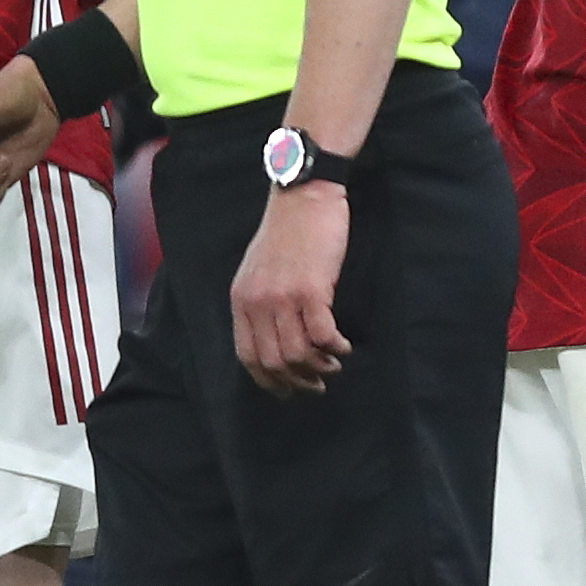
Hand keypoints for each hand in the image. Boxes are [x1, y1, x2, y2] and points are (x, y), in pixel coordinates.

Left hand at [231, 183, 351, 393]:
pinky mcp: (311, 290)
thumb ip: (259, 301)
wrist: (303, 196)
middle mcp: (258, 303)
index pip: (248, 356)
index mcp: (241, 300)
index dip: (269, 380)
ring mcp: (283, 297)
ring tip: (333, 365)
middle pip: (274, 361)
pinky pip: (323, 335)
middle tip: (317, 384)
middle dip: (298, 381)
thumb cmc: (287, 230)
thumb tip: (274, 336)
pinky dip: (335, 348)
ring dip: (320, 367)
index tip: (288, 389)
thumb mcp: (258, 268)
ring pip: (299, 353)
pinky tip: (343, 346)